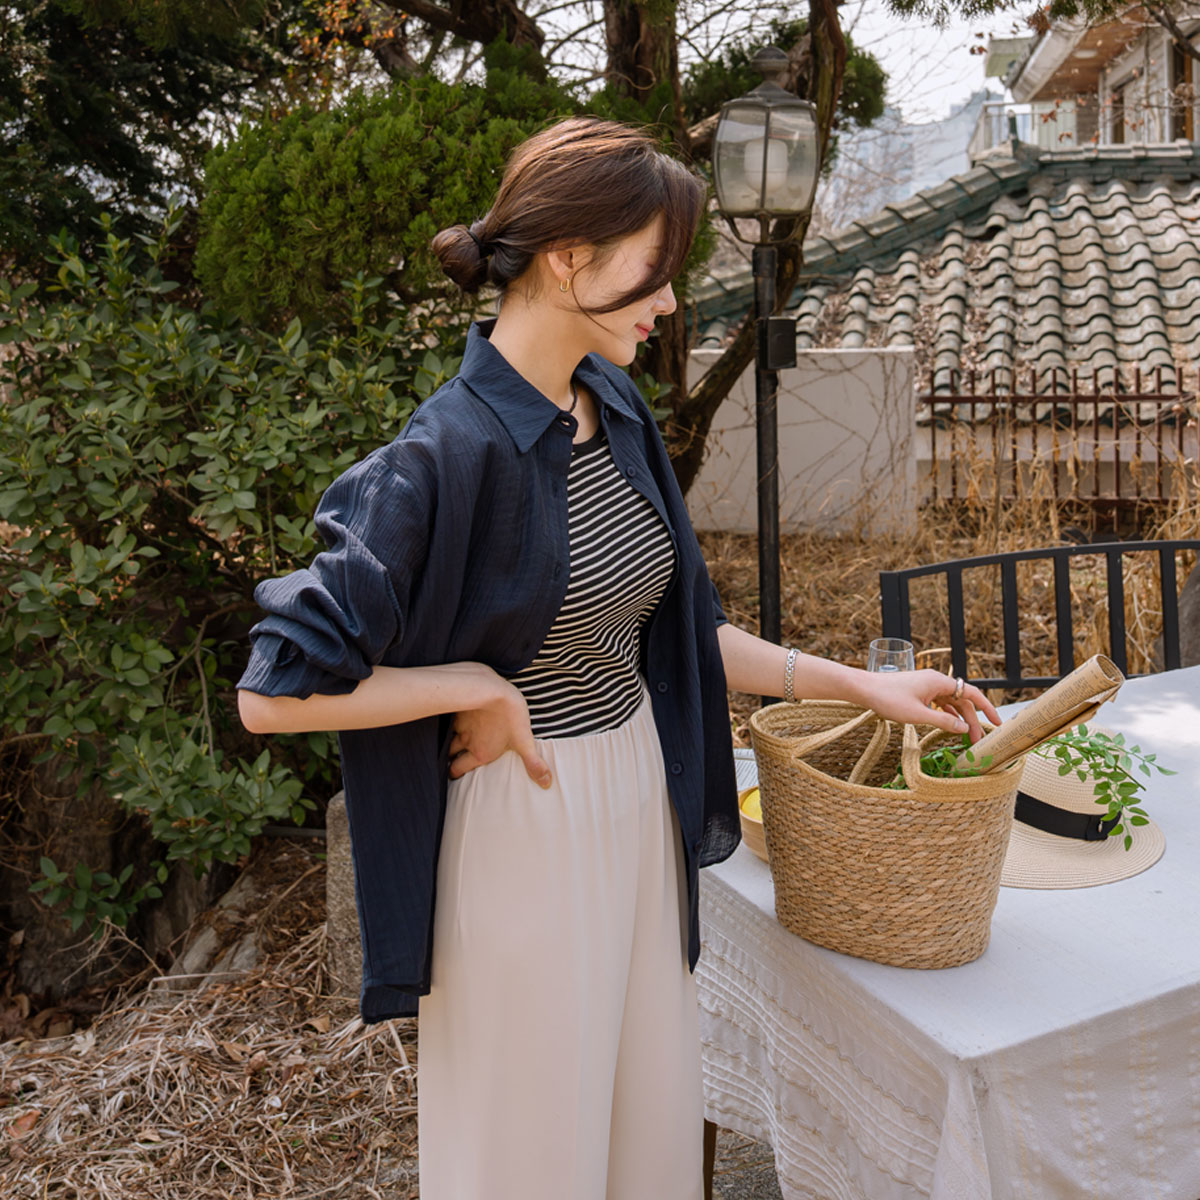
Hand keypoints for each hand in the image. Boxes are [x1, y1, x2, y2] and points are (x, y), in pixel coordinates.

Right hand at [448, 676, 552, 787]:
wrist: (493, 689)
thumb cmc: (510, 715)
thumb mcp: (525, 741)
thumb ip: (533, 763)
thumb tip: (546, 784)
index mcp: (480, 753)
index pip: (458, 769)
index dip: (455, 774)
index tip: (455, 774)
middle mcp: (467, 742)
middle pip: (450, 756)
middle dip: (450, 761)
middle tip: (453, 762)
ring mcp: (461, 726)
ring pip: (449, 738)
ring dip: (451, 742)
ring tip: (457, 742)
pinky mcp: (459, 710)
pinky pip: (452, 720)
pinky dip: (455, 723)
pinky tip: (461, 719)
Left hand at [858, 669, 1000, 742]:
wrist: (864, 688)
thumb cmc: (888, 699)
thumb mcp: (918, 715)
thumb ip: (943, 722)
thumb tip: (964, 729)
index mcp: (939, 682)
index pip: (972, 693)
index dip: (987, 708)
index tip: (997, 723)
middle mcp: (936, 681)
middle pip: (962, 701)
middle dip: (972, 720)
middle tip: (977, 741)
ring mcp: (927, 686)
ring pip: (951, 703)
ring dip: (959, 719)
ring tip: (966, 738)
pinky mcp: (919, 691)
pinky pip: (939, 703)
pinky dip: (947, 715)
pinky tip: (950, 726)